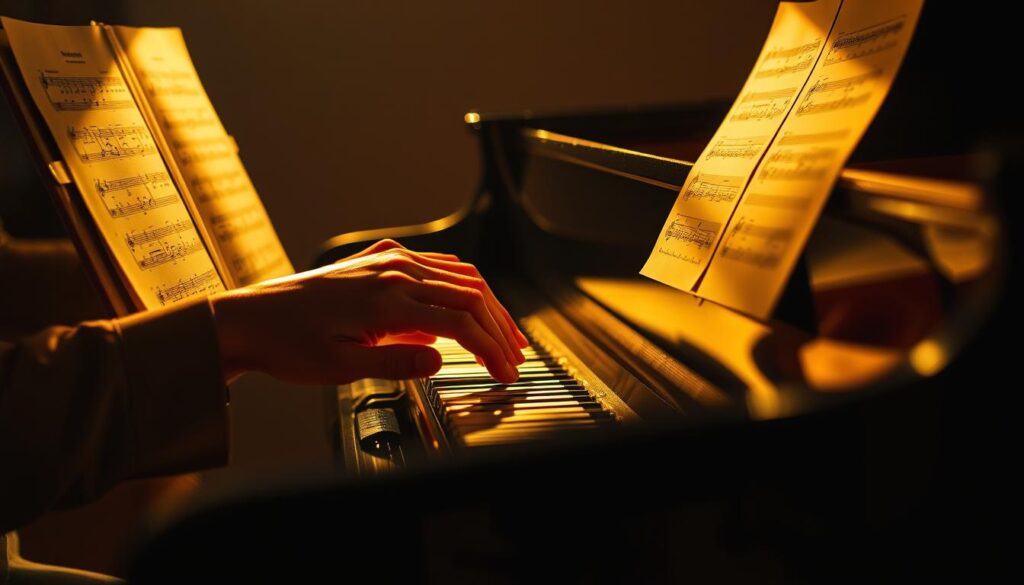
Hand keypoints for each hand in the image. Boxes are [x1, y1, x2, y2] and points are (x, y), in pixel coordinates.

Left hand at [209, 239, 527, 384]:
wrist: (250, 319)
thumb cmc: (288, 344)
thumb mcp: (339, 368)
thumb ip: (395, 362)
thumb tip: (439, 360)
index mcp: (387, 299)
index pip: (460, 321)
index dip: (490, 349)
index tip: (505, 372)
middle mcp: (393, 271)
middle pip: (470, 293)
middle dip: (500, 327)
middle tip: (516, 356)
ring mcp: (388, 260)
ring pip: (459, 276)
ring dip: (488, 305)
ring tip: (505, 334)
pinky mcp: (380, 259)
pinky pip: (437, 265)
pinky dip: (463, 286)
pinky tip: (471, 303)